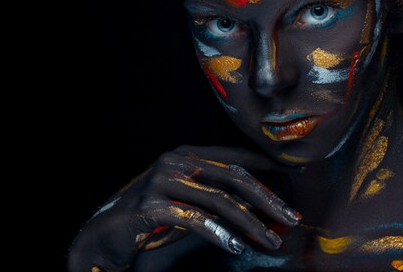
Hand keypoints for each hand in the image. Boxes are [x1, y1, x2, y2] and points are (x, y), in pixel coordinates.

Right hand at [67, 145, 301, 271]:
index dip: (268, 168)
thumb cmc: (153, 220)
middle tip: (292, 218)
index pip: (236, 157)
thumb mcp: (191, 205)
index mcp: (187, 154)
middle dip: (267, 199)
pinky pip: (194, 220)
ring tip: (272, 241)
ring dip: (251, 223)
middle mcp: (176, 160)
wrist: (106, 236)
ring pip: (219, 200)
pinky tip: (238, 247)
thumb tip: (264, 210)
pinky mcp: (151, 205)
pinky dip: (220, 235)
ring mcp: (162, 180)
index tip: (297, 179)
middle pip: (233, 177)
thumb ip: (220, 200)